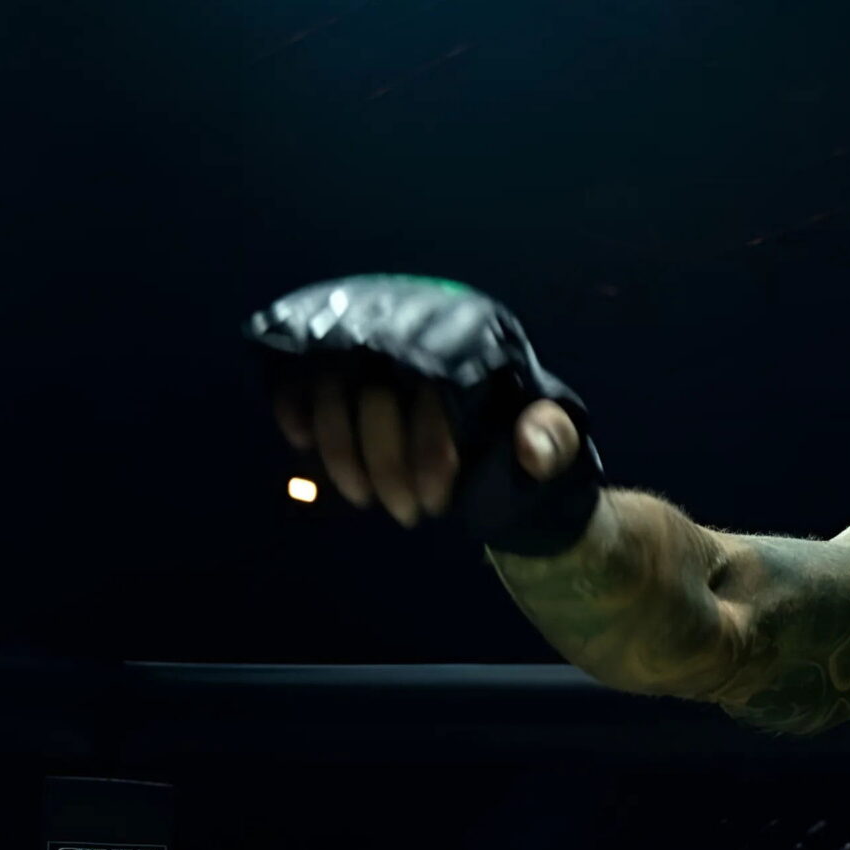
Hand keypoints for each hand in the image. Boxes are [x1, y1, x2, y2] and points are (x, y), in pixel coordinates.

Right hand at [251, 275, 599, 543]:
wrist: (497, 445)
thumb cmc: (524, 439)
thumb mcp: (556, 444)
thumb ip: (553, 441)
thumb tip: (528, 445)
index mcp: (475, 343)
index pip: (435, 391)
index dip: (428, 453)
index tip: (434, 503)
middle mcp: (421, 334)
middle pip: (378, 392)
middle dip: (386, 465)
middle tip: (408, 515)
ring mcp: (376, 344)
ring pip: (334, 386)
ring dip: (340, 453)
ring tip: (366, 500)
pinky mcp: (341, 361)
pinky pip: (302, 372)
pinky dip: (293, 407)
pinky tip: (302, 445)